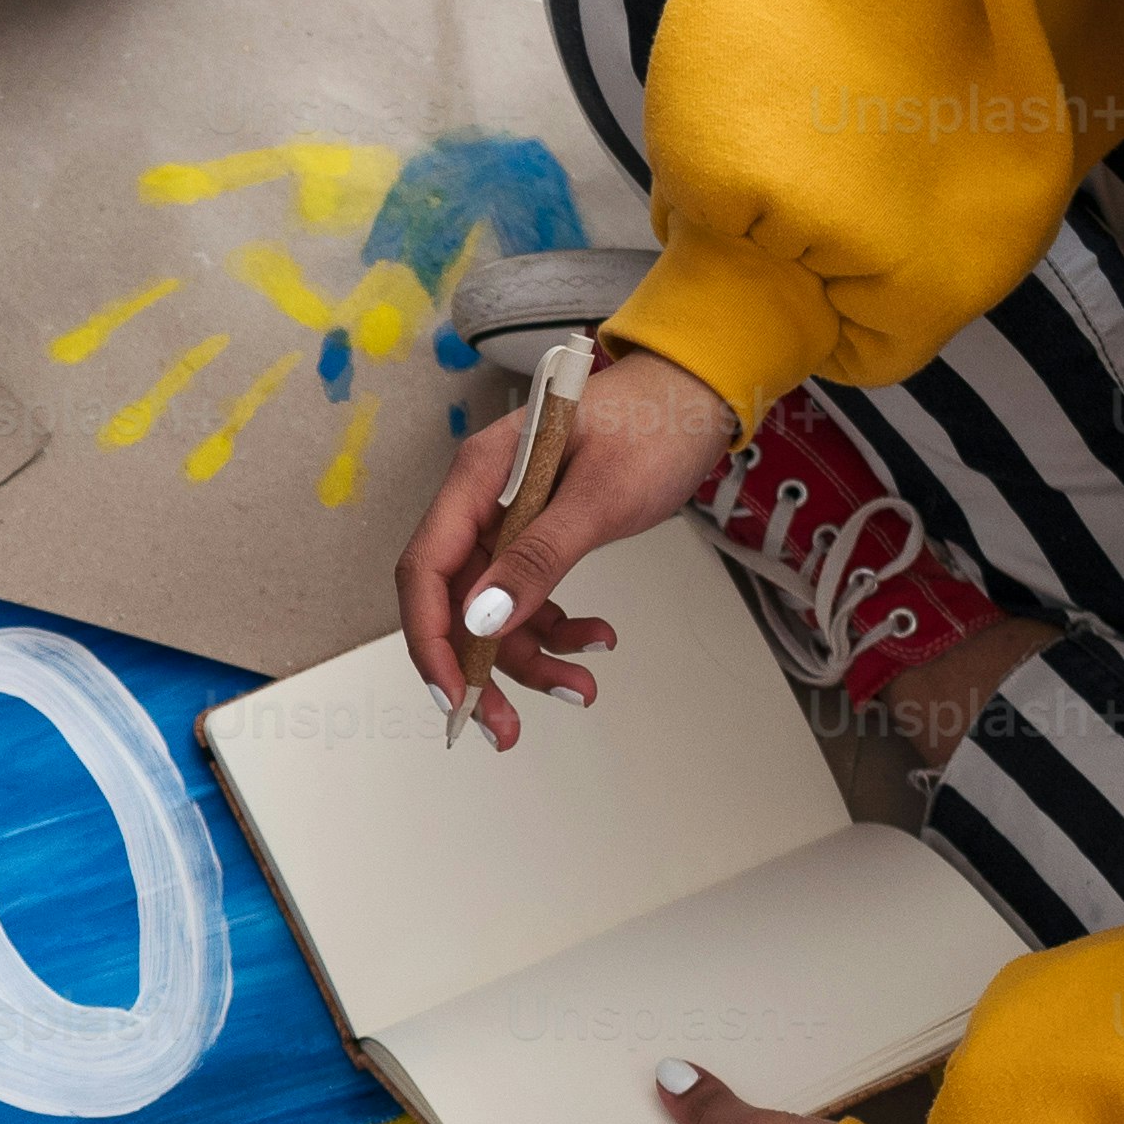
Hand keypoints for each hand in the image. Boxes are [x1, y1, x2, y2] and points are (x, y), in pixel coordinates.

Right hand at [394, 341, 747, 746]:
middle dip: (481, 668)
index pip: (426, 569)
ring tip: (583, 685)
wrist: (696, 396)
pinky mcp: (539, 535)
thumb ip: (540, 557)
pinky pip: (531, 598)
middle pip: (457, 602)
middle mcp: (482, 502)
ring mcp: (508, 521)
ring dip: (531, 658)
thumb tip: (484, 620)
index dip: (431, 639)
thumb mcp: (601, 495)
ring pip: (497, 612)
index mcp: (479, 476)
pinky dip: (559, 629)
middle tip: (506, 728)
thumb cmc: (653, 425)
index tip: (456, 694)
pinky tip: (599, 639)